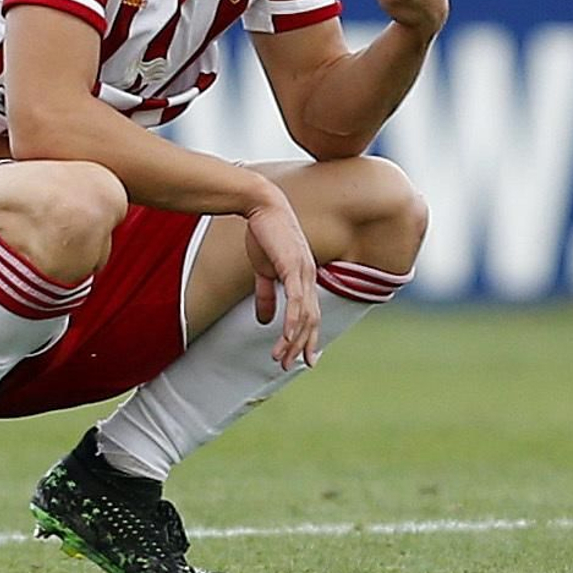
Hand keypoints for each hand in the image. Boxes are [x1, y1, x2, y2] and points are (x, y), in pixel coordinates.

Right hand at [243, 188, 320, 369]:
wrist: (261, 205)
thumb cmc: (263, 234)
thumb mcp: (263, 270)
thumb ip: (265, 294)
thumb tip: (264, 321)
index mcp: (304, 278)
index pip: (312, 315)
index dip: (309, 338)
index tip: (306, 360)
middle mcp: (309, 277)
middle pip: (311, 321)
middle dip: (301, 346)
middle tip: (289, 366)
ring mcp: (303, 272)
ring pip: (305, 315)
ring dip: (293, 340)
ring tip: (281, 358)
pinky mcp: (292, 265)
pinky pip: (296, 298)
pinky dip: (294, 319)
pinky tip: (289, 335)